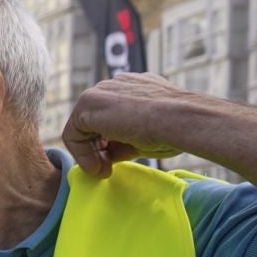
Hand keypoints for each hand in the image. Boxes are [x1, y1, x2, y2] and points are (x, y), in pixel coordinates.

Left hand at [61, 73, 194, 177]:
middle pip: (91, 121)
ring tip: (102, 171)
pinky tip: (98, 167)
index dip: (106, 143)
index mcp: (131, 88)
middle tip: (105, 169)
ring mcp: (100, 91)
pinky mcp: (88, 104)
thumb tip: (106, 156)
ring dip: (88, 153)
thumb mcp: (144, 136)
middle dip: (95, 148)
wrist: (183, 120)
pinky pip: (73, 134)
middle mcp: (114, 85)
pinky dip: (82, 154)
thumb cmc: (174, 129)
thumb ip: (121, 142)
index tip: (112, 162)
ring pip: (80, 127)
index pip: (108, 117)